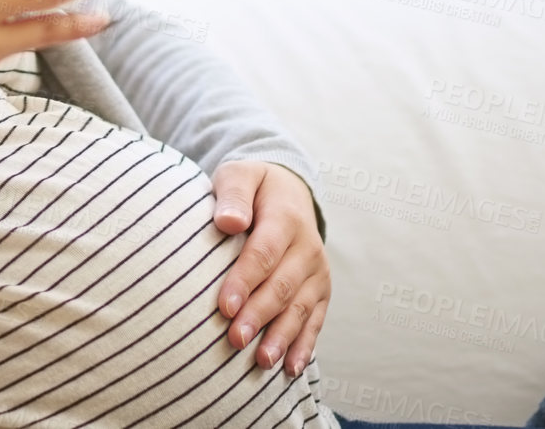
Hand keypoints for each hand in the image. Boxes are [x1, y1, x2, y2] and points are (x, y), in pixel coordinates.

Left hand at [211, 160, 329, 375]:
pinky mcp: (321, 291)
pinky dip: (304, 345)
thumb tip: (227, 222)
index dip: (244, 281)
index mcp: (286, 218)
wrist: (287, 191)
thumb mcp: (239, 175)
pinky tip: (290, 369)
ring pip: (300, 308)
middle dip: (259, 315)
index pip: (264, 253)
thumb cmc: (252, 187)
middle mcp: (308, 247)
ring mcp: (317, 272)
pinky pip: (315, 321)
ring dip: (281, 337)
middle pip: (282, 286)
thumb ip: (233, 195)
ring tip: (262, 361)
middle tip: (234, 340)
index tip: (223, 307)